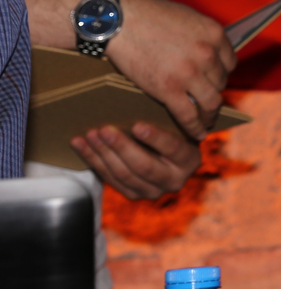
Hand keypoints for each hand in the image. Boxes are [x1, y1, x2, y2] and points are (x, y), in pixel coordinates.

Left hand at [72, 121, 201, 199]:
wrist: (170, 157)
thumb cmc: (173, 131)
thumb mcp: (178, 125)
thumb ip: (169, 118)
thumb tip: (148, 94)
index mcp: (190, 160)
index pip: (173, 149)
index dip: (155, 138)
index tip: (137, 126)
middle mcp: (174, 180)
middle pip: (144, 165)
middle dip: (121, 147)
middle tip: (105, 130)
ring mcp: (153, 191)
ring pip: (123, 174)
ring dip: (102, 154)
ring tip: (90, 135)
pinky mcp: (134, 194)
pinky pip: (110, 180)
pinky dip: (93, 162)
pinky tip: (82, 146)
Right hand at [106, 0, 235, 136]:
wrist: (120, 20)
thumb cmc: (148, 15)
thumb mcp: (186, 18)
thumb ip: (199, 36)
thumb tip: (204, 49)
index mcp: (214, 34)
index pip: (229, 62)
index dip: (221, 75)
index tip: (215, 83)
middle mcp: (208, 54)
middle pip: (220, 82)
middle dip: (214, 93)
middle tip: (208, 103)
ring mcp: (190, 73)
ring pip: (211, 102)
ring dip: (210, 114)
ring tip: (206, 122)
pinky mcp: (169, 89)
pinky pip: (189, 115)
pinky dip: (194, 127)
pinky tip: (196, 133)